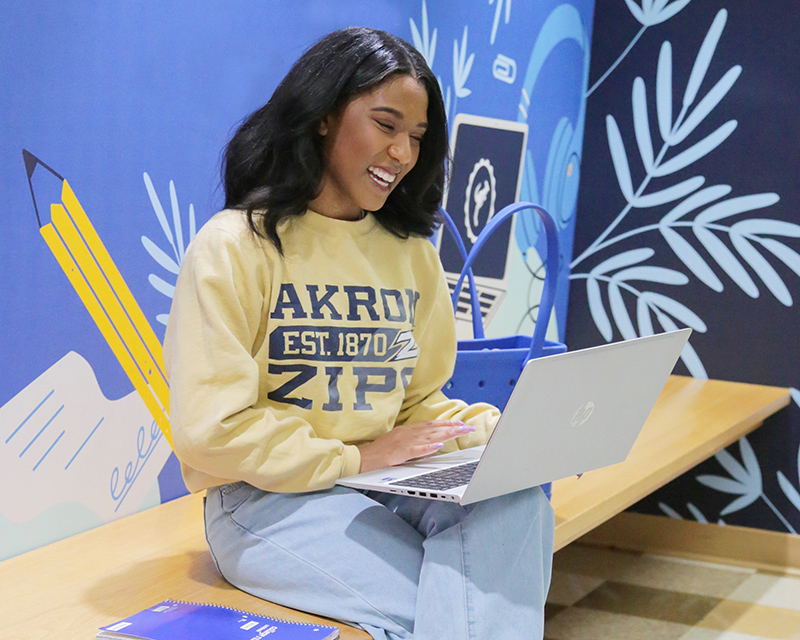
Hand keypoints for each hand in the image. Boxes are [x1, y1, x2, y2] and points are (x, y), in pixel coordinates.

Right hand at [357, 419, 474, 472]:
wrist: (363, 458)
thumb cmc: (380, 452)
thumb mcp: (399, 443)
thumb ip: (414, 442)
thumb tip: (431, 443)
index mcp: (408, 430)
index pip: (431, 425)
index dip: (446, 424)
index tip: (460, 424)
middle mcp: (408, 433)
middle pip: (434, 428)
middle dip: (452, 427)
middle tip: (467, 427)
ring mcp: (404, 442)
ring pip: (429, 436)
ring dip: (446, 434)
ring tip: (459, 432)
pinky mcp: (400, 452)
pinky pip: (416, 450)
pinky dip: (428, 447)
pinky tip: (439, 446)